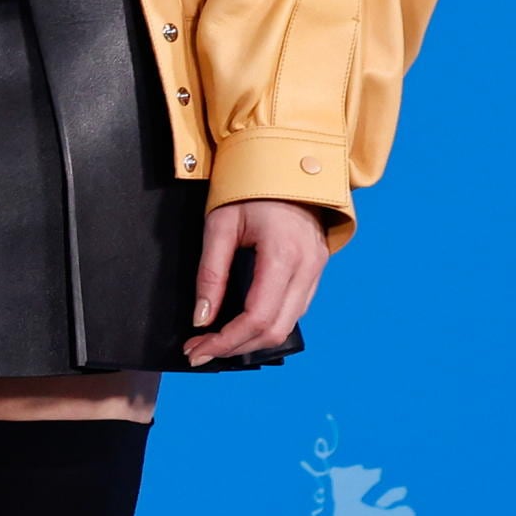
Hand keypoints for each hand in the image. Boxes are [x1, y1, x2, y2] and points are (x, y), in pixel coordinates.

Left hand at [184, 198, 331, 365]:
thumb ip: (210, 274)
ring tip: (216, 341)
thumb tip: (201, 318)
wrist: (286, 163)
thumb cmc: (249, 189)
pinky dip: (269, 323)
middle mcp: (308, 266)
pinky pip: (295, 308)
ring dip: (252, 340)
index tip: (198, 350)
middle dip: (237, 347)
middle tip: (201, 352)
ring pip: (289, 324)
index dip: (226, 340)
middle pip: (277, 330)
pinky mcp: (317, 268)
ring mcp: (317, 268)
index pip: (258, 317)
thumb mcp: (219, 225)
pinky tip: (242, 324)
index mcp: (284, 254)